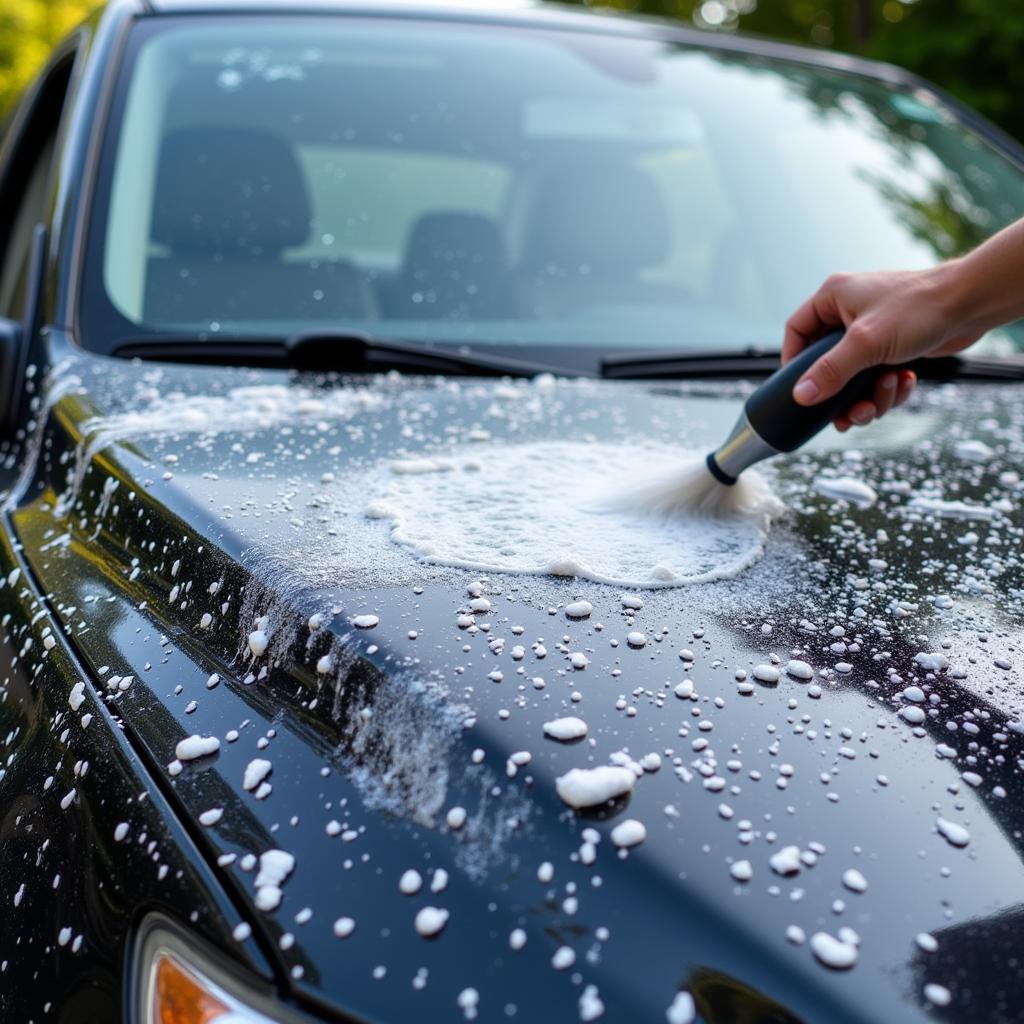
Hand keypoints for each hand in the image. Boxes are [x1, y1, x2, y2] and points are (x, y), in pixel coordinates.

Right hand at [781, 265, 982, 430]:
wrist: (971, 303)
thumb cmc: (919, 308)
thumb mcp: (866, 343)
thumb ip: (830, 371)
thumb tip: (801, 396)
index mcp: (833, 298)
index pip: (796, 331)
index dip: (794, 362)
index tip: (801, 389)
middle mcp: (848, 312)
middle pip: (825, 363)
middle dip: (840, 393)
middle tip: (849, 411)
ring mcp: (871, 330)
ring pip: (852, 376)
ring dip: (868, 395)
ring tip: (886, 392)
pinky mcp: (892, 346)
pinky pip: (876, 377)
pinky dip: (888, 388)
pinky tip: (904, 382)